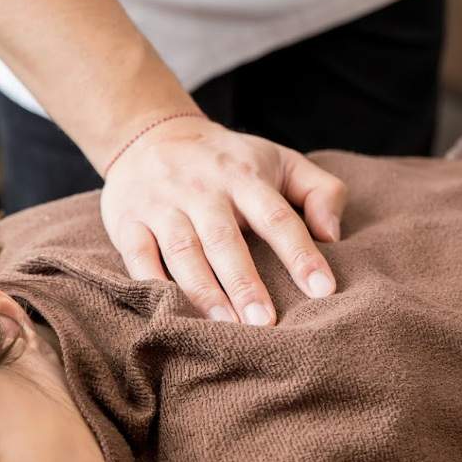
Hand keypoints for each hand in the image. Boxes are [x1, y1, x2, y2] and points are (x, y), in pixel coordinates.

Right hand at [100, 116, 346, 325]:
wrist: (152, 133)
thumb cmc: (230, 161)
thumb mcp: (282, 160)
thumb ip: (321, 191)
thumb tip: (334, 236)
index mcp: (246, 178)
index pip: (278, 217)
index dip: (300, 253)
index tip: (323, 289)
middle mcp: (203, 190)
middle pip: (225, 239)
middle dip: (245, 283)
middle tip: (265, 323)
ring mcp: (162, 204)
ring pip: (182, 251)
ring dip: (203, 292)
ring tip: (225, 329)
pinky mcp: (128, 220)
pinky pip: (137, 256)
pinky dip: (151, 284)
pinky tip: (170, 314)